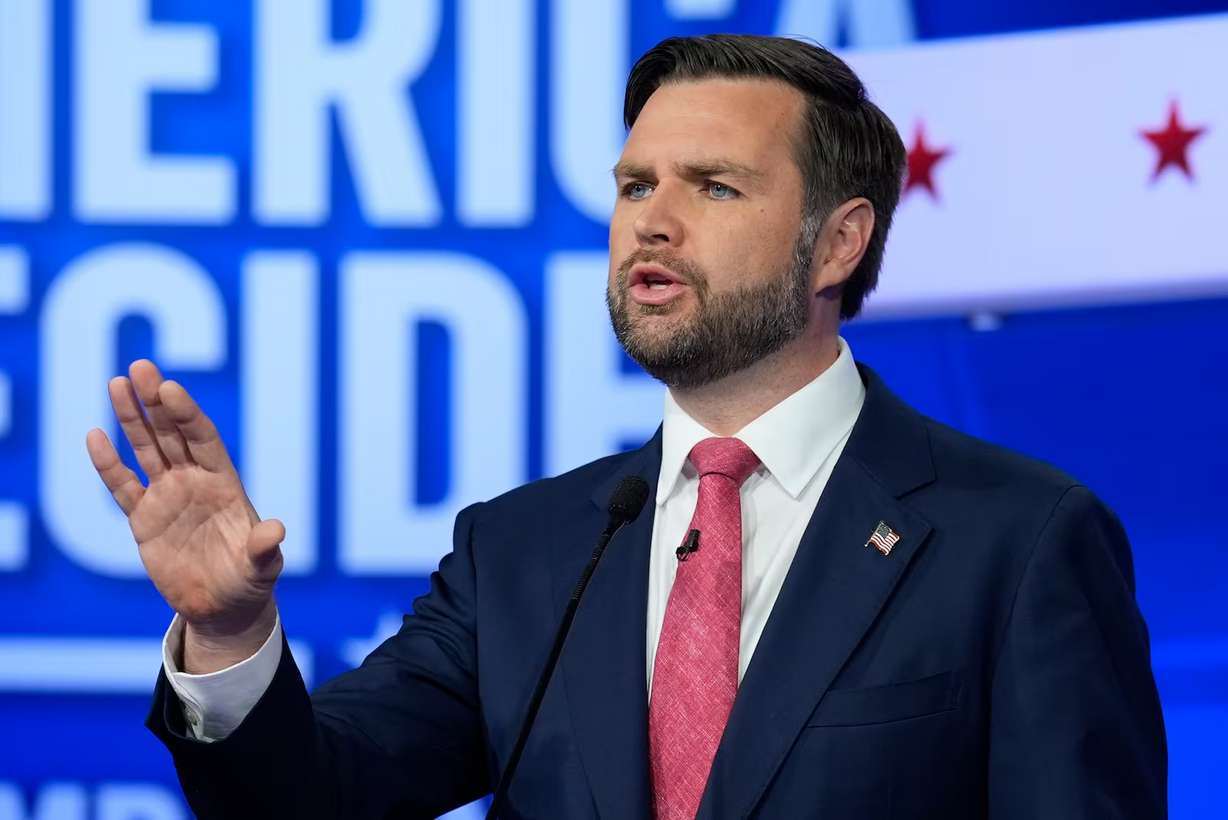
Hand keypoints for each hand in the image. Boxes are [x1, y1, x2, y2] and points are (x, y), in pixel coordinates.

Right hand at [86, 360, 283, 670]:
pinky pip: (122, 486)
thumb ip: (263, 548)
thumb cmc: (248, 582)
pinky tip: (94, 436)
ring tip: (116, 382)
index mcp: (223, 483)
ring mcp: (167, 497)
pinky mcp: (143, 520)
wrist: (222, 607)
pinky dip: (108, 464)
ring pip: (146, 449)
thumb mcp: (261, 567)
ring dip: (132, 418)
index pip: (202, 438)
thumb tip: (276, 529)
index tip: (170, 388)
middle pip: (172, 434)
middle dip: (156, 402)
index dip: (186, 414)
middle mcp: (194, 481)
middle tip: (140, 367)